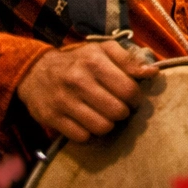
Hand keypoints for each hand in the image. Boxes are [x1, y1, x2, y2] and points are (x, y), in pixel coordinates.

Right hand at [16, 41, 156, 141]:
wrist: (35, 72)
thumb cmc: (78, 61)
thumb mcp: (103, 51)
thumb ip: (129, 60)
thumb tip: (153, 72)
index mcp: (94, 61)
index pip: (128, 89)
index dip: (136, 98)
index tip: (133, 98)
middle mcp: (78, 81)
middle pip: (117, 111)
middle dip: (124, 112)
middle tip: (120, 108)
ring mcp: (63, 101)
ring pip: (102, 127)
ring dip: (109, 125)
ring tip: (106, 116)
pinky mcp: (52, 118)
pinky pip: (82, 137)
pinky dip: (90, 134)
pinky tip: (90, 123)